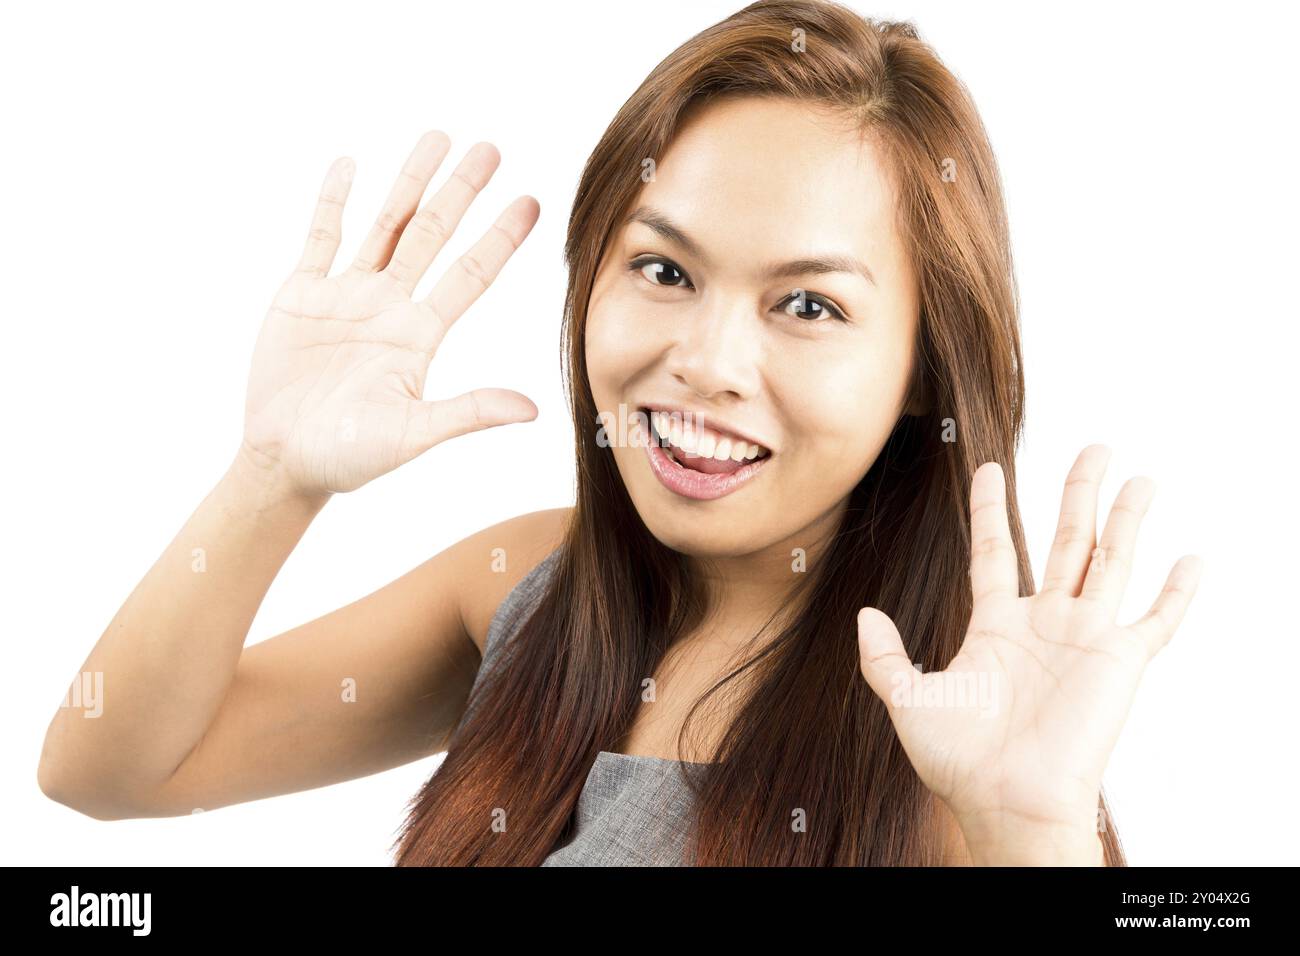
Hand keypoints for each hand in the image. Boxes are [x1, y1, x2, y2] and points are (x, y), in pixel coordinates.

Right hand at [239, 130, 539, 496]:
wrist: (285, 461)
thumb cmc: (350, 457)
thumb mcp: (412, 433)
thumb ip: (467, 413)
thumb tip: (532, 409)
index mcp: (420, 335)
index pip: (471, 274)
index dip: (500, 239)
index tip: (532, 202)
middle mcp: (390, 306)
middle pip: (432, 234)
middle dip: (460, 192)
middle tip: (489, 148)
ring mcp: (347, 295)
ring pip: (384, 224)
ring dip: (409, 183)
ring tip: (436, 138)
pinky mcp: (302, 295)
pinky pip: (321, 237)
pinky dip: (332, 202)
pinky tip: (349, 166)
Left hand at [855, 445, 1202, 857]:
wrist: (1005, 803)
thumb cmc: (957, 761)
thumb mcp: (907, 700)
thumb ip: (884, 657)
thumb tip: (866, 614)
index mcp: (995, 625)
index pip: (997, 550)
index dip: (991, 508)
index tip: (990, 466)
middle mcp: (1043, 622)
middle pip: (1066, 540)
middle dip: (1077, 491)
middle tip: (1094, 447)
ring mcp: (1083, 638)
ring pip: (1111, 561)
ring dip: (1127, 518)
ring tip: (1138, 476)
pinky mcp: (1119, 663)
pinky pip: (1156, 621)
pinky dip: (1177, 591)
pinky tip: (1192, 558)